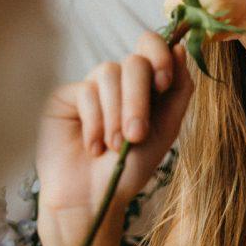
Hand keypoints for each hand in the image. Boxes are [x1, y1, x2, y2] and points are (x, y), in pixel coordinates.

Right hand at [36, 32, 193, 215]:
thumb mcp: (165, 130)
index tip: (164, 82)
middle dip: (139, 99)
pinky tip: (93, 147)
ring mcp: (91, 87)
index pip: (152, 47)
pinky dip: (95, 122)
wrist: (92, 198)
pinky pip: (85, 91)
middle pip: (135, 62)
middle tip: (136, 135)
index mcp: (146, 86)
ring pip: (109, 73)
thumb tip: (179, 47)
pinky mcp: (66, 96)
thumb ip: (178, 90)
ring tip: (114, 147)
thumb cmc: (129, 169)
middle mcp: (119, 82)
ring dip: (116, 115)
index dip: (159, 55)